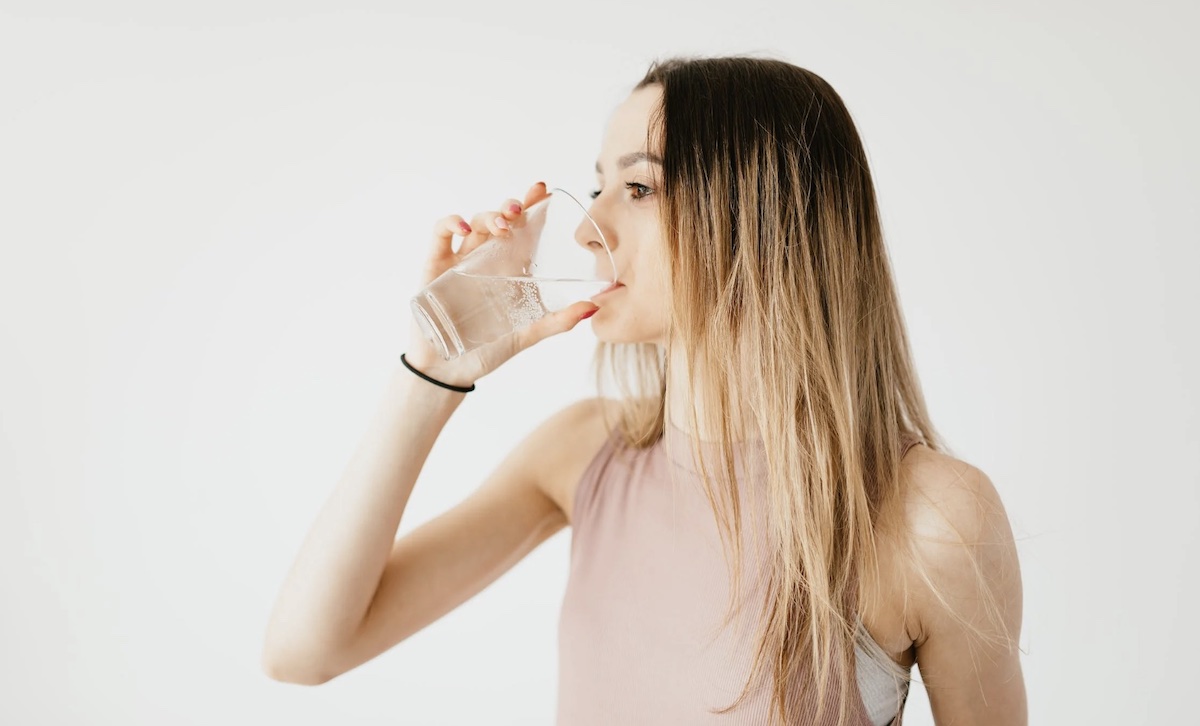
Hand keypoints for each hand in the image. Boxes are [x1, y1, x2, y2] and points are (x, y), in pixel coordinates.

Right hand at [405, 182, 599, 387]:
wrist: (450, 371)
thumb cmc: (487, 350)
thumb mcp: (527, 334)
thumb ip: (558, 321)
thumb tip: (594, 307)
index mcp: (509, 268)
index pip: (523, 229)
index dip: (533, 206)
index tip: (544, 190)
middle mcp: (486, 259)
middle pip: (499, 220)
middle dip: (511, 207)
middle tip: (521, 208)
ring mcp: (459, 260)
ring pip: (473, 223)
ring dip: (488, 216)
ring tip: (502, 224)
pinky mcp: (434, 267)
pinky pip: (440, 235)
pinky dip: (450, 224)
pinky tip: (464, 229)